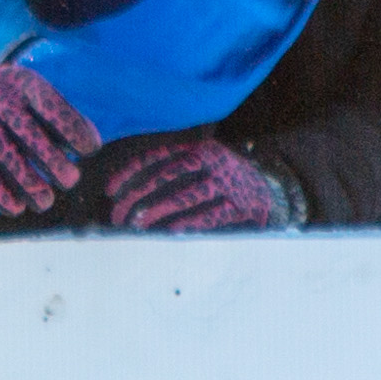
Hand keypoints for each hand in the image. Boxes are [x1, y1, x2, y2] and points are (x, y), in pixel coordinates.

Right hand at [0, 60, 100, 217]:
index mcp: (20, 82)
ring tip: (45, 202)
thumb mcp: (36, 98)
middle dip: (51, 160)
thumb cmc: (14, 104)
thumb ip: (64, 118)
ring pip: (3, 154)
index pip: (48, 104)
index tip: (90, 150)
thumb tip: (91, 143)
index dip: (71, 127)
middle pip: (25, 131)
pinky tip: (16, 208)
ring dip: (26, 183)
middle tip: (71, 180)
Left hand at [101, 136, 299, 234]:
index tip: (110, 191)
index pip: (156, 156)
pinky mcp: (240, 205)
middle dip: (138, 197)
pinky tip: (168, 233)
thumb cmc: (222, 178)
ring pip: (185, 197)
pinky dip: (186, 225)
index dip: (130, 172)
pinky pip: (208, 216)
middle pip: (166, 177)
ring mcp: (227, 182)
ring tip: (137, 225)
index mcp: (198, 146)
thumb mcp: (202, 162)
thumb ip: (172, 167)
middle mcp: (212, 160)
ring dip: (157, 212)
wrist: (270, 190)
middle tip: (119, 215)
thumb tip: (129, 190)